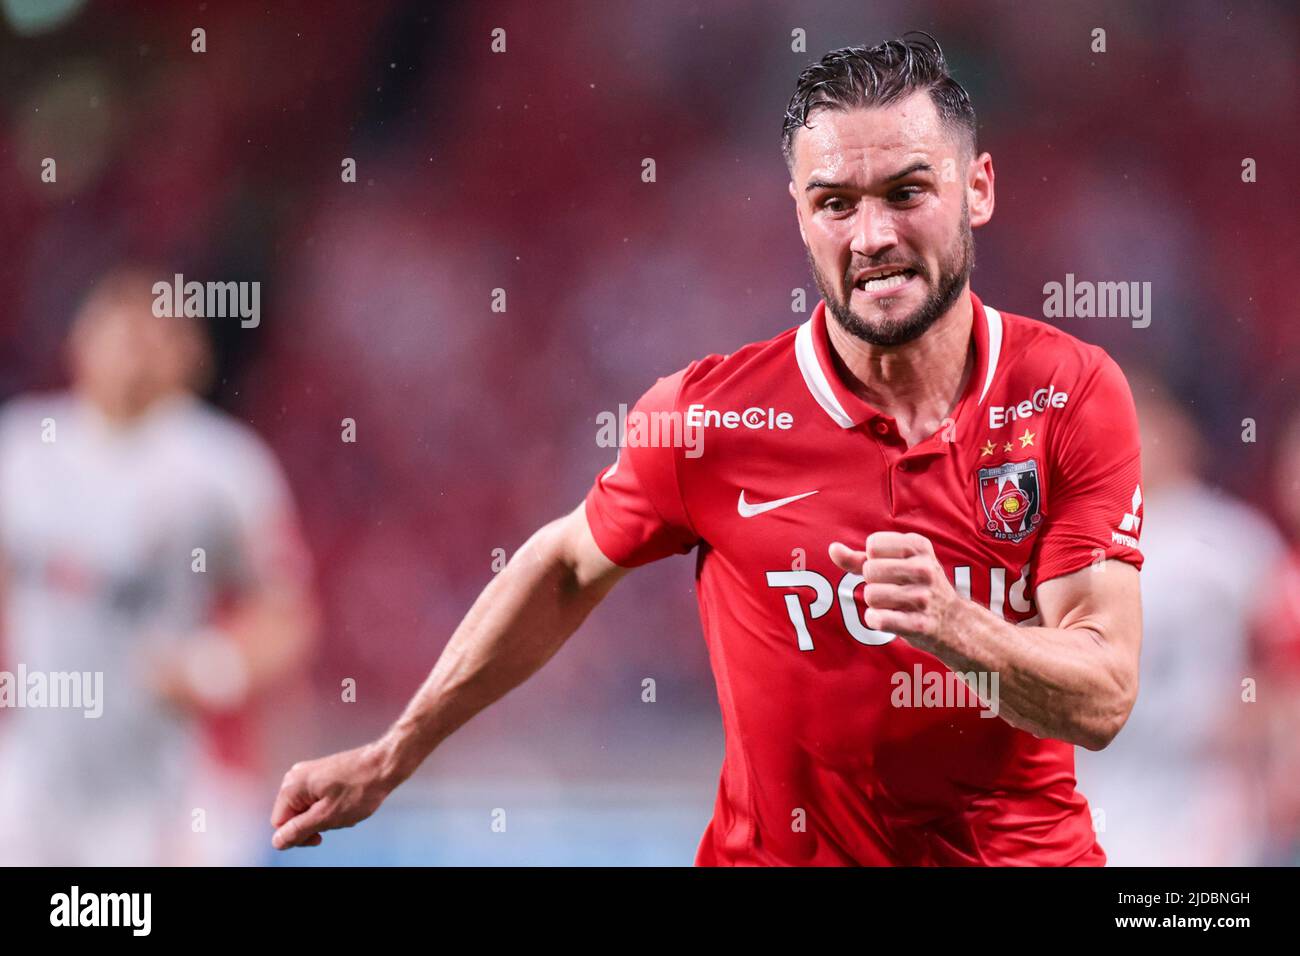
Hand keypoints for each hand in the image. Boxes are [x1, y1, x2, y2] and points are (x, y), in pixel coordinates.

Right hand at [270, 743, 397, 848]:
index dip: (299, 836)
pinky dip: (331, 807)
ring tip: (347, 808)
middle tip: (338, 819)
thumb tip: (277, 842)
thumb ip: (299, 831)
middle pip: (294, 816)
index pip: (280, 824)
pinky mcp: (321, 774)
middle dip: (315, 824)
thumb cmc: (359, 789)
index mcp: (291, 786)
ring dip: (326, 817)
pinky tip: (349, 802)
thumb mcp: (327, 817)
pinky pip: (318, 800)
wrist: (384, 764)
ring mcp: (308, 774)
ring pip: (308, 810)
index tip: (321, 837)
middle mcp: (295, 777)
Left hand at [828, 531, 957, 650]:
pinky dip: (875, 620)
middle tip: (891, 588)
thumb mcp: (895, 563)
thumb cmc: (916, 586)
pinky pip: (878, 619)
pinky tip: (888, 618)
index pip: (873, 545)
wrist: (953, 621)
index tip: (891, 569)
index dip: (873, 559)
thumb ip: (859, 557)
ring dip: (875, 603)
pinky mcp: (919, 624)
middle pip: (870, 570)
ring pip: (871, 594)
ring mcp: (923, 597)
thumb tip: (833, 548)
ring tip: (893, 604)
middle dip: (873, 582)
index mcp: (918, 546)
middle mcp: (924, 568)